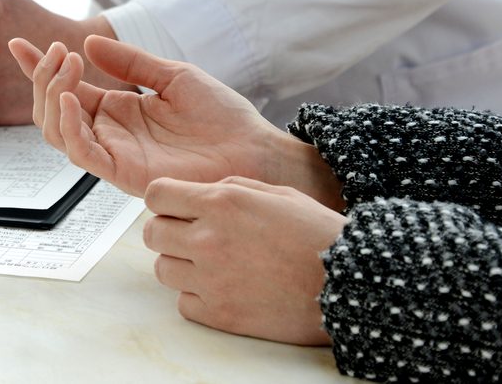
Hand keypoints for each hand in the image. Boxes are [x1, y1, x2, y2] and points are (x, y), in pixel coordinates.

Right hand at [9, 35, 344, 206]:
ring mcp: (114, 154)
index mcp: (117, 110)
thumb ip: (130, 62)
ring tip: (66, 66)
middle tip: (58, 51)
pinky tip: (71, 97)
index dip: (39, 68)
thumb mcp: (172, 75)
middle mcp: (109, 133)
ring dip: (52, 96)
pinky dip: (68, 127)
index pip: (66, 88)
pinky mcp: (124, 173)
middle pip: (52, 110)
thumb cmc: (222, 116)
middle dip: (44, 78)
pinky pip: (82, 154)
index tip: (19, 44)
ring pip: (58, 132)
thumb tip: (90, 42)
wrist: (253, 148)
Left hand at [143, 176, 346, 344]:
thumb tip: (199, 193)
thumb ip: (230, 188)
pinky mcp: (220, 314)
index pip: (156, 195)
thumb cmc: (317, 234)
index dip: (164, 199)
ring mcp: (211, 279)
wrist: (349, 281)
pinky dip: (196, 296)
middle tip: (191, 234)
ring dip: (180, 263)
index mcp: (223, 203)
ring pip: (162, 269)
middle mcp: (209, 239)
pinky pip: (183, 302)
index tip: (175, 205)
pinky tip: (222, 287)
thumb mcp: (276, 193)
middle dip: (168, 230)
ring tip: (211, 262)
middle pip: (152, 233)